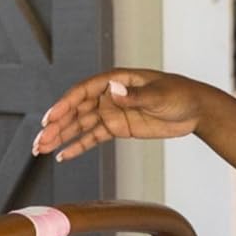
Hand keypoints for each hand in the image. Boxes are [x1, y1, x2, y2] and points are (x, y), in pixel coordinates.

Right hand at [33, 69, 204, 161]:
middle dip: (56, 126)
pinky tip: (62, 155)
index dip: (64, 105)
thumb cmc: (179, 95)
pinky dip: (78, 146)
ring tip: (41, 150)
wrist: (195, 110)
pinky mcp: (117, 128)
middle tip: (39, 142)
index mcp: (115, 80)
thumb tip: (113, 89)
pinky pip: (93, 138)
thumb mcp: (159, 95)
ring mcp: (111, 112)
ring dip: (61, 137)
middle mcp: (108, 95)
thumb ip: (135, 95)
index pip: (83, 92)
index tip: (49, 119)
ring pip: (80, 126)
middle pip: (76, 111)